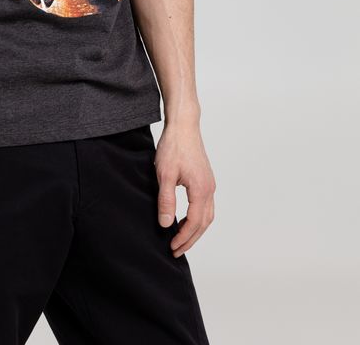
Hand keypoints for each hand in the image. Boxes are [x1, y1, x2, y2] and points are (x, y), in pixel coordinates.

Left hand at [154, 122, 215, 256]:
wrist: (184, 125)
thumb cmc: (174, 146)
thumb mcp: (165, 174)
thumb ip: (166, 200)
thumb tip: (166, 224)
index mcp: (201, 190)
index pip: (194, 222)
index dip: (183, 238)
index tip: (172, 247)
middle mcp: (210, 189)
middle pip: (204, 223)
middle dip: (191, 238)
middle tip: (176, 250)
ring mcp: (210, 183)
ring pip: (207, 215)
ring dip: (195, 229)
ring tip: (180, 238)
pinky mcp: (206, 179)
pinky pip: (206, 205)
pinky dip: (198, 217)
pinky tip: (185, 218)